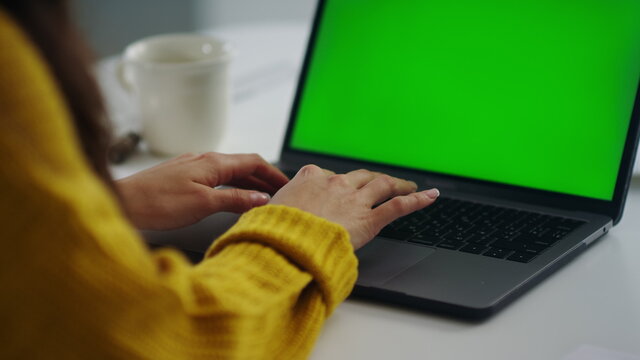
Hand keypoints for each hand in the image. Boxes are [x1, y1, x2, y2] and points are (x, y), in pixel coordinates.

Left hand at [116, 152, 288, 229]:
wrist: (121, 202)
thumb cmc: (157, 203)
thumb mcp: (203, 204)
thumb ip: (235, 199)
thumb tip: (261, 198)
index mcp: (213, 163)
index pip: (253, 162)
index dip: (274, 174)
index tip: (288, 186)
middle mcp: (204, 159)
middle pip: (243, 166)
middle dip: (264, 178)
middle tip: (280, 193)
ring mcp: (192, 167)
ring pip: (228, 172)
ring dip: (248, 182)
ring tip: (261, 197)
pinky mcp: (181, 176)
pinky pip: (215, 177)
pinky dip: (231, 186)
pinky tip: (230, 197)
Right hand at [270, 165, 439, 249]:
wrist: (287, 242)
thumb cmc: (273, 230)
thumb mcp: (265, 212)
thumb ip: (273, 209)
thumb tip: (261, 215)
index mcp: (309, 177)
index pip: (327, 176)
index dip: (334, 184)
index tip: (336, 190)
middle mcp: (335, 183)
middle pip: (359, 177)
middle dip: (372, 179)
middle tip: (381, 182)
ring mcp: (354, 200)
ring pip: (381, 185)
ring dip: (397, 184)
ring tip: (408, 185)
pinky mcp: (369, 219)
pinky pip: (398, 206)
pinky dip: (417, 200)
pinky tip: (431, 196)